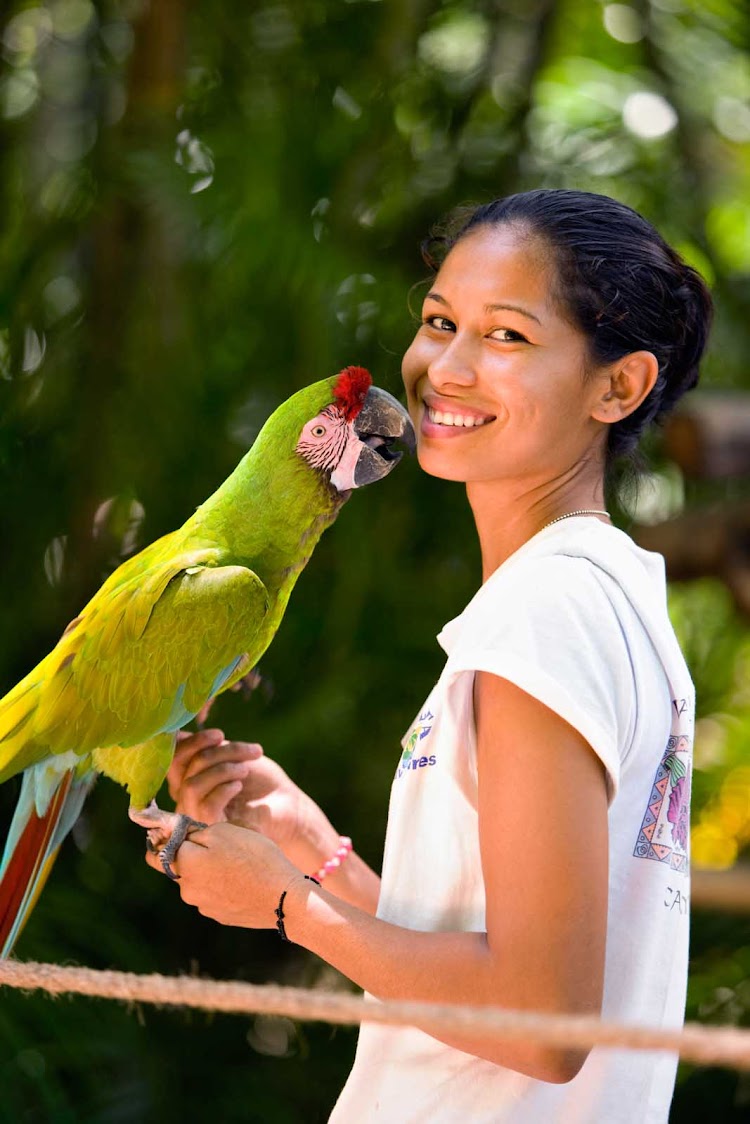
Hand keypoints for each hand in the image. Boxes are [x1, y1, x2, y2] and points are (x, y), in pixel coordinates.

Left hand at [145, 821, 302, 928]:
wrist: (284, 898)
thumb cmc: (254, 858)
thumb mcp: (222, 831)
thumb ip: (191, 832)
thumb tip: (175, 834)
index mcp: (184, 866)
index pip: (153, 852)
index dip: (163, 838)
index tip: (178, 829)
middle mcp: (187, 890)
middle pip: (180, 865)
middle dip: (193, 852)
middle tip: (221, 842)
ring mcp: (204, 906)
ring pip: (198, 879)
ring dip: (210, 869)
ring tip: (239, 861)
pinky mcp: (220, 915)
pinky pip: (214, 894)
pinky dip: (223, 884)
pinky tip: (245, 878)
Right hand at [168, 729, 339, 871]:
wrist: (288, 807)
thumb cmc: (261, 782)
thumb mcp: (234, 758)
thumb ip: (207, 750)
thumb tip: (176, 735)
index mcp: (188, 780)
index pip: (174, 760)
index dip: (192, 743)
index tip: (219, 734)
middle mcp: (186, 801)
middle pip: (183, 769)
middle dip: (215, 753)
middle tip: (247, 751)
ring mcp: (196, 818)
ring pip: (192, 786)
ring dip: (222, 770)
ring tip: (245, 770)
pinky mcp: (212, 831)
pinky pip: (205, 805)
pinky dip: (224, 788)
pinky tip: (240, 786)